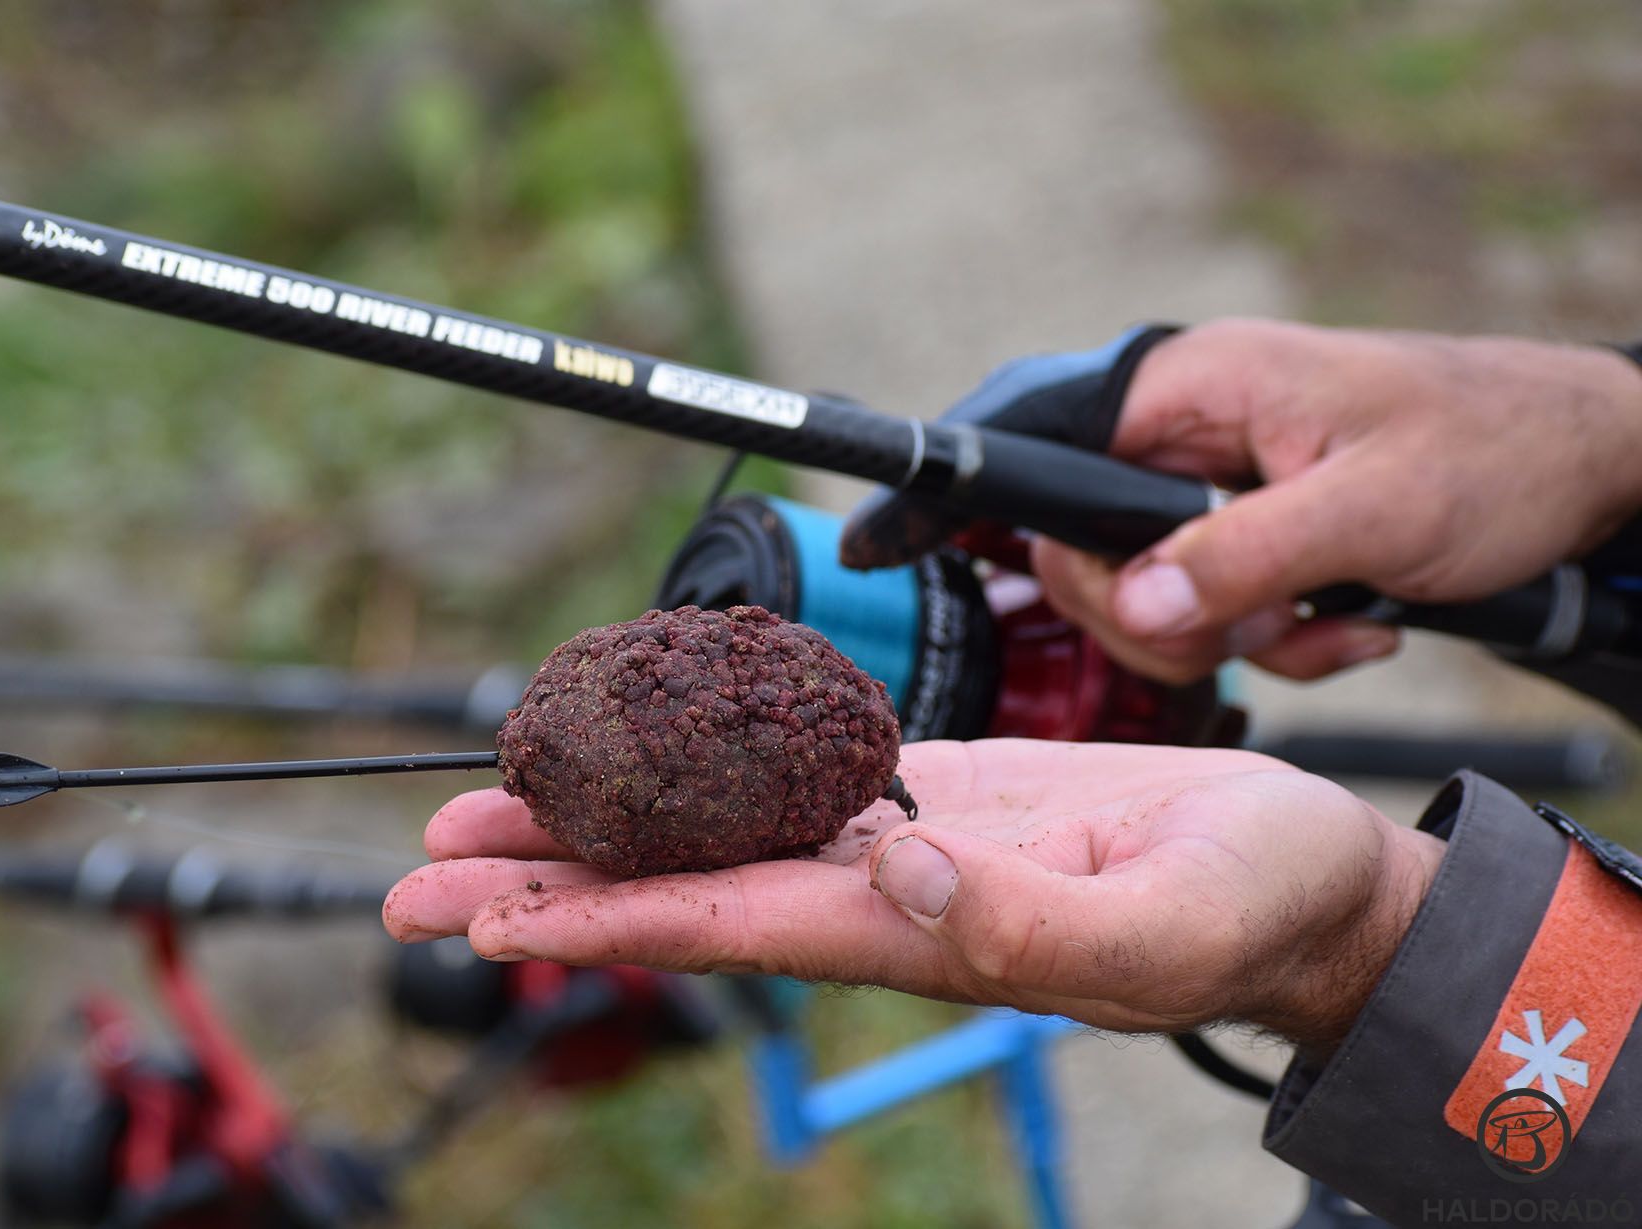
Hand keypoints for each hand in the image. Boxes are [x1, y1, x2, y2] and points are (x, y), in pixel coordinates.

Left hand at [382, 739, 1444, 1050]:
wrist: (1302, 880)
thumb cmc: (1251, 905)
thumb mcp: (1160, 921)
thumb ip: (1026, 915)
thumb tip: (897, 872)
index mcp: (920, 934)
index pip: (723, 923)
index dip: (596, 917)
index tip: (479, 916)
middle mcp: (880, 897)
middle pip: (681, 887)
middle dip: (546, 884)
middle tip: (413, 880)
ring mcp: (896, 844)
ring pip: (714, 830)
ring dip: (596, 825)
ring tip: (482, 814)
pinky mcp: (926, 791)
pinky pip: (784, 776)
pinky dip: (696, 765)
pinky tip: (636, 756)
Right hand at [1033, 319, 1641, 682]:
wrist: (1592, 461)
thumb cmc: (1502, 451)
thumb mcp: (1375, 512)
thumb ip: (1245, 556)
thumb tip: (1134, 605)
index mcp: (1198, 386)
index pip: (1052, 460)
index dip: (1049, 538)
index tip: (1073, 592)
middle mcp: (1192, 428)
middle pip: (1088, 548)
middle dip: (1169, 618)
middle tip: (1256, 630)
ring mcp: (1219, 482)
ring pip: (1153, 593)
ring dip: (1240, 639)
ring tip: (1333, 621)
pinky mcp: (1254, 529)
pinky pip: (1218, 608)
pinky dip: (1281, 641)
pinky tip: (1355, 622)